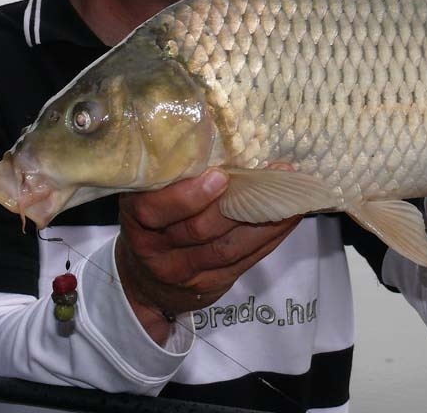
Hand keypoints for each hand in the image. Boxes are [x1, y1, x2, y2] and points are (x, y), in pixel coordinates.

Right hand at [115, 166, 300, 343]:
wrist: (146, 281)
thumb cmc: (155, 222)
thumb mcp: (149, 197)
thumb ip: (175, 177)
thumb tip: (228, 142)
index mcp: (137, 216)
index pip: (155, 209)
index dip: (188, 195)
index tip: (220, 175)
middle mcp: (155, 248)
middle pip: (199, 229)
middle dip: (237, 204)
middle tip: (267, 178)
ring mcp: (183, 271)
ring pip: (228, 248)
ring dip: (264, 219)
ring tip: (287, 194)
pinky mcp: (211, 284)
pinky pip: (245, 260)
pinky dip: (271, 236)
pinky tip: (289, 216)